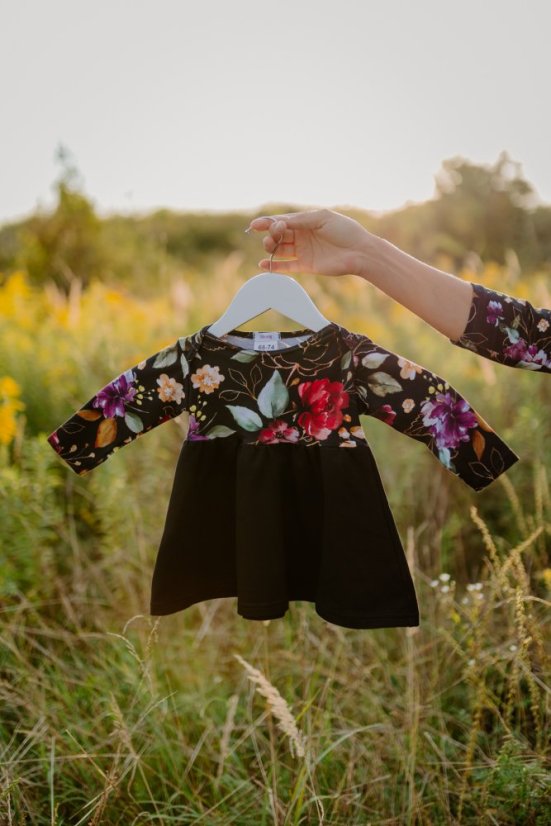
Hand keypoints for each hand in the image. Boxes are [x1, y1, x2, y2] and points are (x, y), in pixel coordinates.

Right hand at [245, 208, 372, 276]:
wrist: (360, 252)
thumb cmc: (345, 231)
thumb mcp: (322, 218)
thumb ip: (301, 220)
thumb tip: (280, 222)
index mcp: (306, 222)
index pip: (282, 221)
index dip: (267, 223)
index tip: (255, 225)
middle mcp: (303, 236)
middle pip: (279, 235)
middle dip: (272, 234)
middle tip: (276, 234)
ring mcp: (304, 251)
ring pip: (280, 249)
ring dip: (271, 247)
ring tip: (269, 246)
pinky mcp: (306, 266)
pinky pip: (286, 266)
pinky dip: (274, 266)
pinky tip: (264, 264)